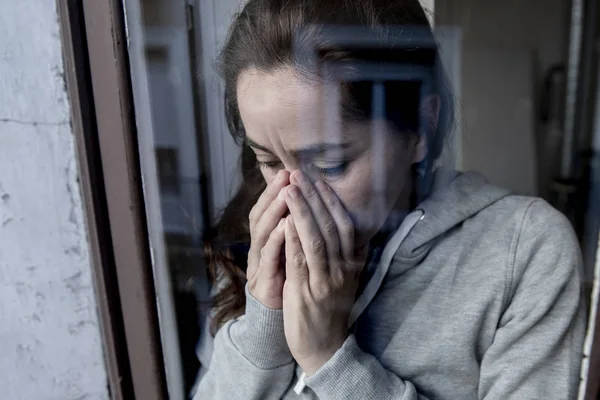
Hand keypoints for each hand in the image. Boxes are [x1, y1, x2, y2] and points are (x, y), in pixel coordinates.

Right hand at [247, 170, 289, 308]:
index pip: (269, 207)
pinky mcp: (262, 280)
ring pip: (263, 232)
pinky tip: (284, 227)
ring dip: (274, 211)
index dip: (277, 189)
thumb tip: (312, 201)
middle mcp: (259, 246)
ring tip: (286, 193)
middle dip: (274, 193)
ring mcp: (258, 263)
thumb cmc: (288, 279)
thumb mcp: (293, 250)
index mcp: (268, 238)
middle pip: (263, 214)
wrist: (280, 318)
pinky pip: (267, 258)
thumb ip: (297, 228)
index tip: (290, 170)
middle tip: (286, 175)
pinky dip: (275, 241)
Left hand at [282, 170, 367, 374]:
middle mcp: (341, 269)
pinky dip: (294, 239)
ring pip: (316, 240)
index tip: (318, 180)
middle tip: (300, 174)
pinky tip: (286, 221)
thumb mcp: (345, 279)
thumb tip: (350, 226)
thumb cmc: (330, 309)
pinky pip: (301, 262)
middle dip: (313, 198)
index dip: (331, 201)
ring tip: (290, 189)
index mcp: (350, 264)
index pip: (344, 225)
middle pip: (330, 226)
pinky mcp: (307, 293)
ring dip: (302, 211)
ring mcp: (325, 281)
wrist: (324, 347)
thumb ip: (349, 254)